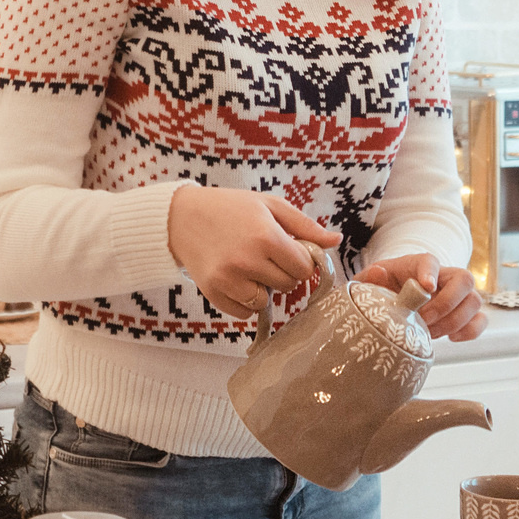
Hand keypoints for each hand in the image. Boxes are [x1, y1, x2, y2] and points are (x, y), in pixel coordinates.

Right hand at [167, 187, 341, 318]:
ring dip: (263, 289)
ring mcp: (228, 280)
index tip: (289, 251)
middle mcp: (247, 261)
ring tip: (249, 267)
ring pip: (265, 301)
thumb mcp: (269, 206)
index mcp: (266, 237)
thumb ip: (305, 225)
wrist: (181, 217)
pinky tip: (235, 279)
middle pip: (287, 285)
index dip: (300, 260)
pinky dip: (244, 301)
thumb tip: (336, 241)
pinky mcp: (213, 293)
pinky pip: (243, 313)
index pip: (303, 268)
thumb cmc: (230, 208)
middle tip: (265, 256)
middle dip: (282, 273)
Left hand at [356, 255, 484, 341]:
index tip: (426, 287)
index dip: (430, 272)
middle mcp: (445, 276)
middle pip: (464, 279)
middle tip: (424, 320)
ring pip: (475, 301)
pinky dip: (469, 331)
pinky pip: (480, 321)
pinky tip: (449, 338)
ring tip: (430, 333)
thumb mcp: (370, 283)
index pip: (430, 262)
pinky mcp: (466, 314)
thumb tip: (378, 272)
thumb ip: (370, 278)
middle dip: (446, 303)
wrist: (397, 301)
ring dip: (454, 321)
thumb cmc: (385, 290)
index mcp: (419, 265)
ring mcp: (459, 295)